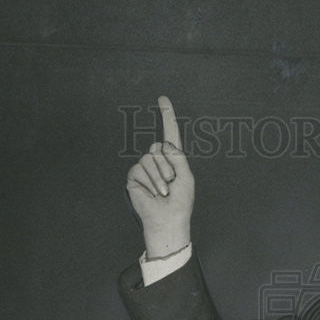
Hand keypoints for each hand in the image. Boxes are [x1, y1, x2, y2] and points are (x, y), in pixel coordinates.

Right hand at [125, 96, 194, 258]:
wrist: (168, 220)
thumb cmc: (180, 203)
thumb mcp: (186, 176)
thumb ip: (177, 156)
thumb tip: (163, 143)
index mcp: (172, 160)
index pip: (169, 134)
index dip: (167, 116)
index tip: (163, 99)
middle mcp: (157, 161)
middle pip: (158, 146)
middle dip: (167, 165)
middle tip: (171, 183)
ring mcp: (144, 168)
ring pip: (149, 158)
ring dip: (160, 177)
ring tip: (163, 192)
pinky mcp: (134, 176)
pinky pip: (140, 168)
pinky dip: (150, 182)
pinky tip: (153, 193)